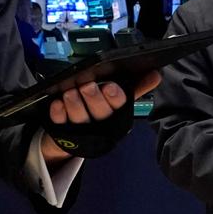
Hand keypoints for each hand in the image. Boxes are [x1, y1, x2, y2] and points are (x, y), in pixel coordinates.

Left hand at [41, 70, 160, 161]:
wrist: (72, 139)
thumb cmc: (98, 115)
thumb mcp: (117, 101)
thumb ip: (136, 87)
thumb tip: (156, 74)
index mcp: (116, 114)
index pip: (120, 105)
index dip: (115, 97)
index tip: (110, 87)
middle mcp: (100, 124)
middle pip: (100, 112)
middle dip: (94, 98)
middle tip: (88, 86)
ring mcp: (81, 129)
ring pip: (79, 117)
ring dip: (75, 104)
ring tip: (70, 92)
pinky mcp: (61, 130)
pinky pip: (59, 122)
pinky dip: (58, 112)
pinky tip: (57, 104)